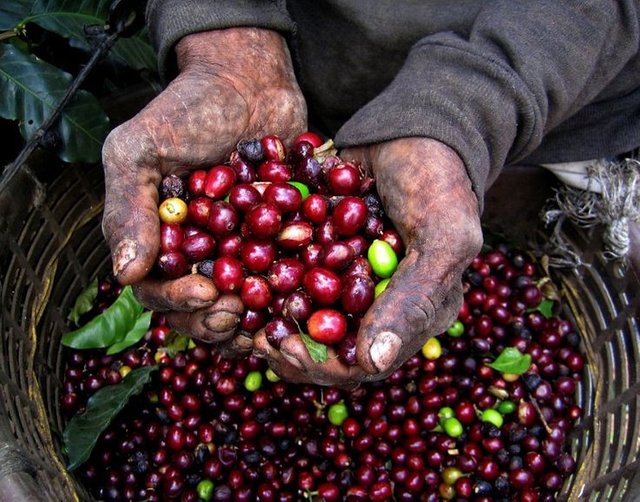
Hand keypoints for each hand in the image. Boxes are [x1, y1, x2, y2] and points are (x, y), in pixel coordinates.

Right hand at [102, 28, 305, 352]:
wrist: (249, 80)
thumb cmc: (188, 108)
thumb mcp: (141, 149)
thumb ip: (129, 208)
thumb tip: (125, 273)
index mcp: (157, 238)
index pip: (156, 288)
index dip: (177, 301)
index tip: (206, 293)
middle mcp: (196, 252)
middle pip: (197, 308)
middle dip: (214, 320)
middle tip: (235, 315)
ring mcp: (237, 249)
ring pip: (238, 305)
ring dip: (249, 323)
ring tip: (265, 324)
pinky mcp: (275, 242)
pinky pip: (279, 280)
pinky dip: (286, 298)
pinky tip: (298, 305)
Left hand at [254, 137, 482, 385]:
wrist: (411, 125)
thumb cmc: (437, 181)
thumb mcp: (441, 239)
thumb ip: (413, 301)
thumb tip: (373, 364)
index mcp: (410, 314)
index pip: (362, 364)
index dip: (321, 365)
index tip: (283, 348)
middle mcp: (374, 305)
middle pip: (325, 348)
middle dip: (287, 347)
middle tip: (255, 336)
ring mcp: (344, 278)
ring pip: (301, 318)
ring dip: (269, 320)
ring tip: (242, 312)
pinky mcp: (321, 251)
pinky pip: (289, 276)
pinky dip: (264, 279)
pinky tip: (239, 273)